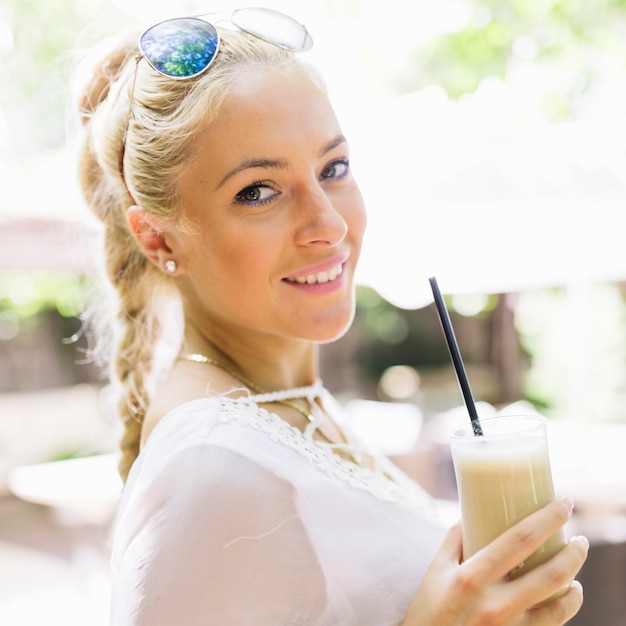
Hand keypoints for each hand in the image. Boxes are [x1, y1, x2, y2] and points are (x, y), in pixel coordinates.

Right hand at [403, 498, 587, 624]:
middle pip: (550, 573)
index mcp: (473, 577)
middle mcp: (495, 603)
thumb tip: (469, 515)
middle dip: (574, 552)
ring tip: (575, 565)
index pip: (520, 539)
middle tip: (580, 539)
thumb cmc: (428, 610)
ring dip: (575, 581)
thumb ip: (454, 540)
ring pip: (559, 604)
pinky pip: (551, 624)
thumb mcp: (435, 571)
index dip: (547, 518)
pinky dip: (567, 607)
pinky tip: (569, 595)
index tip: (563, 504)